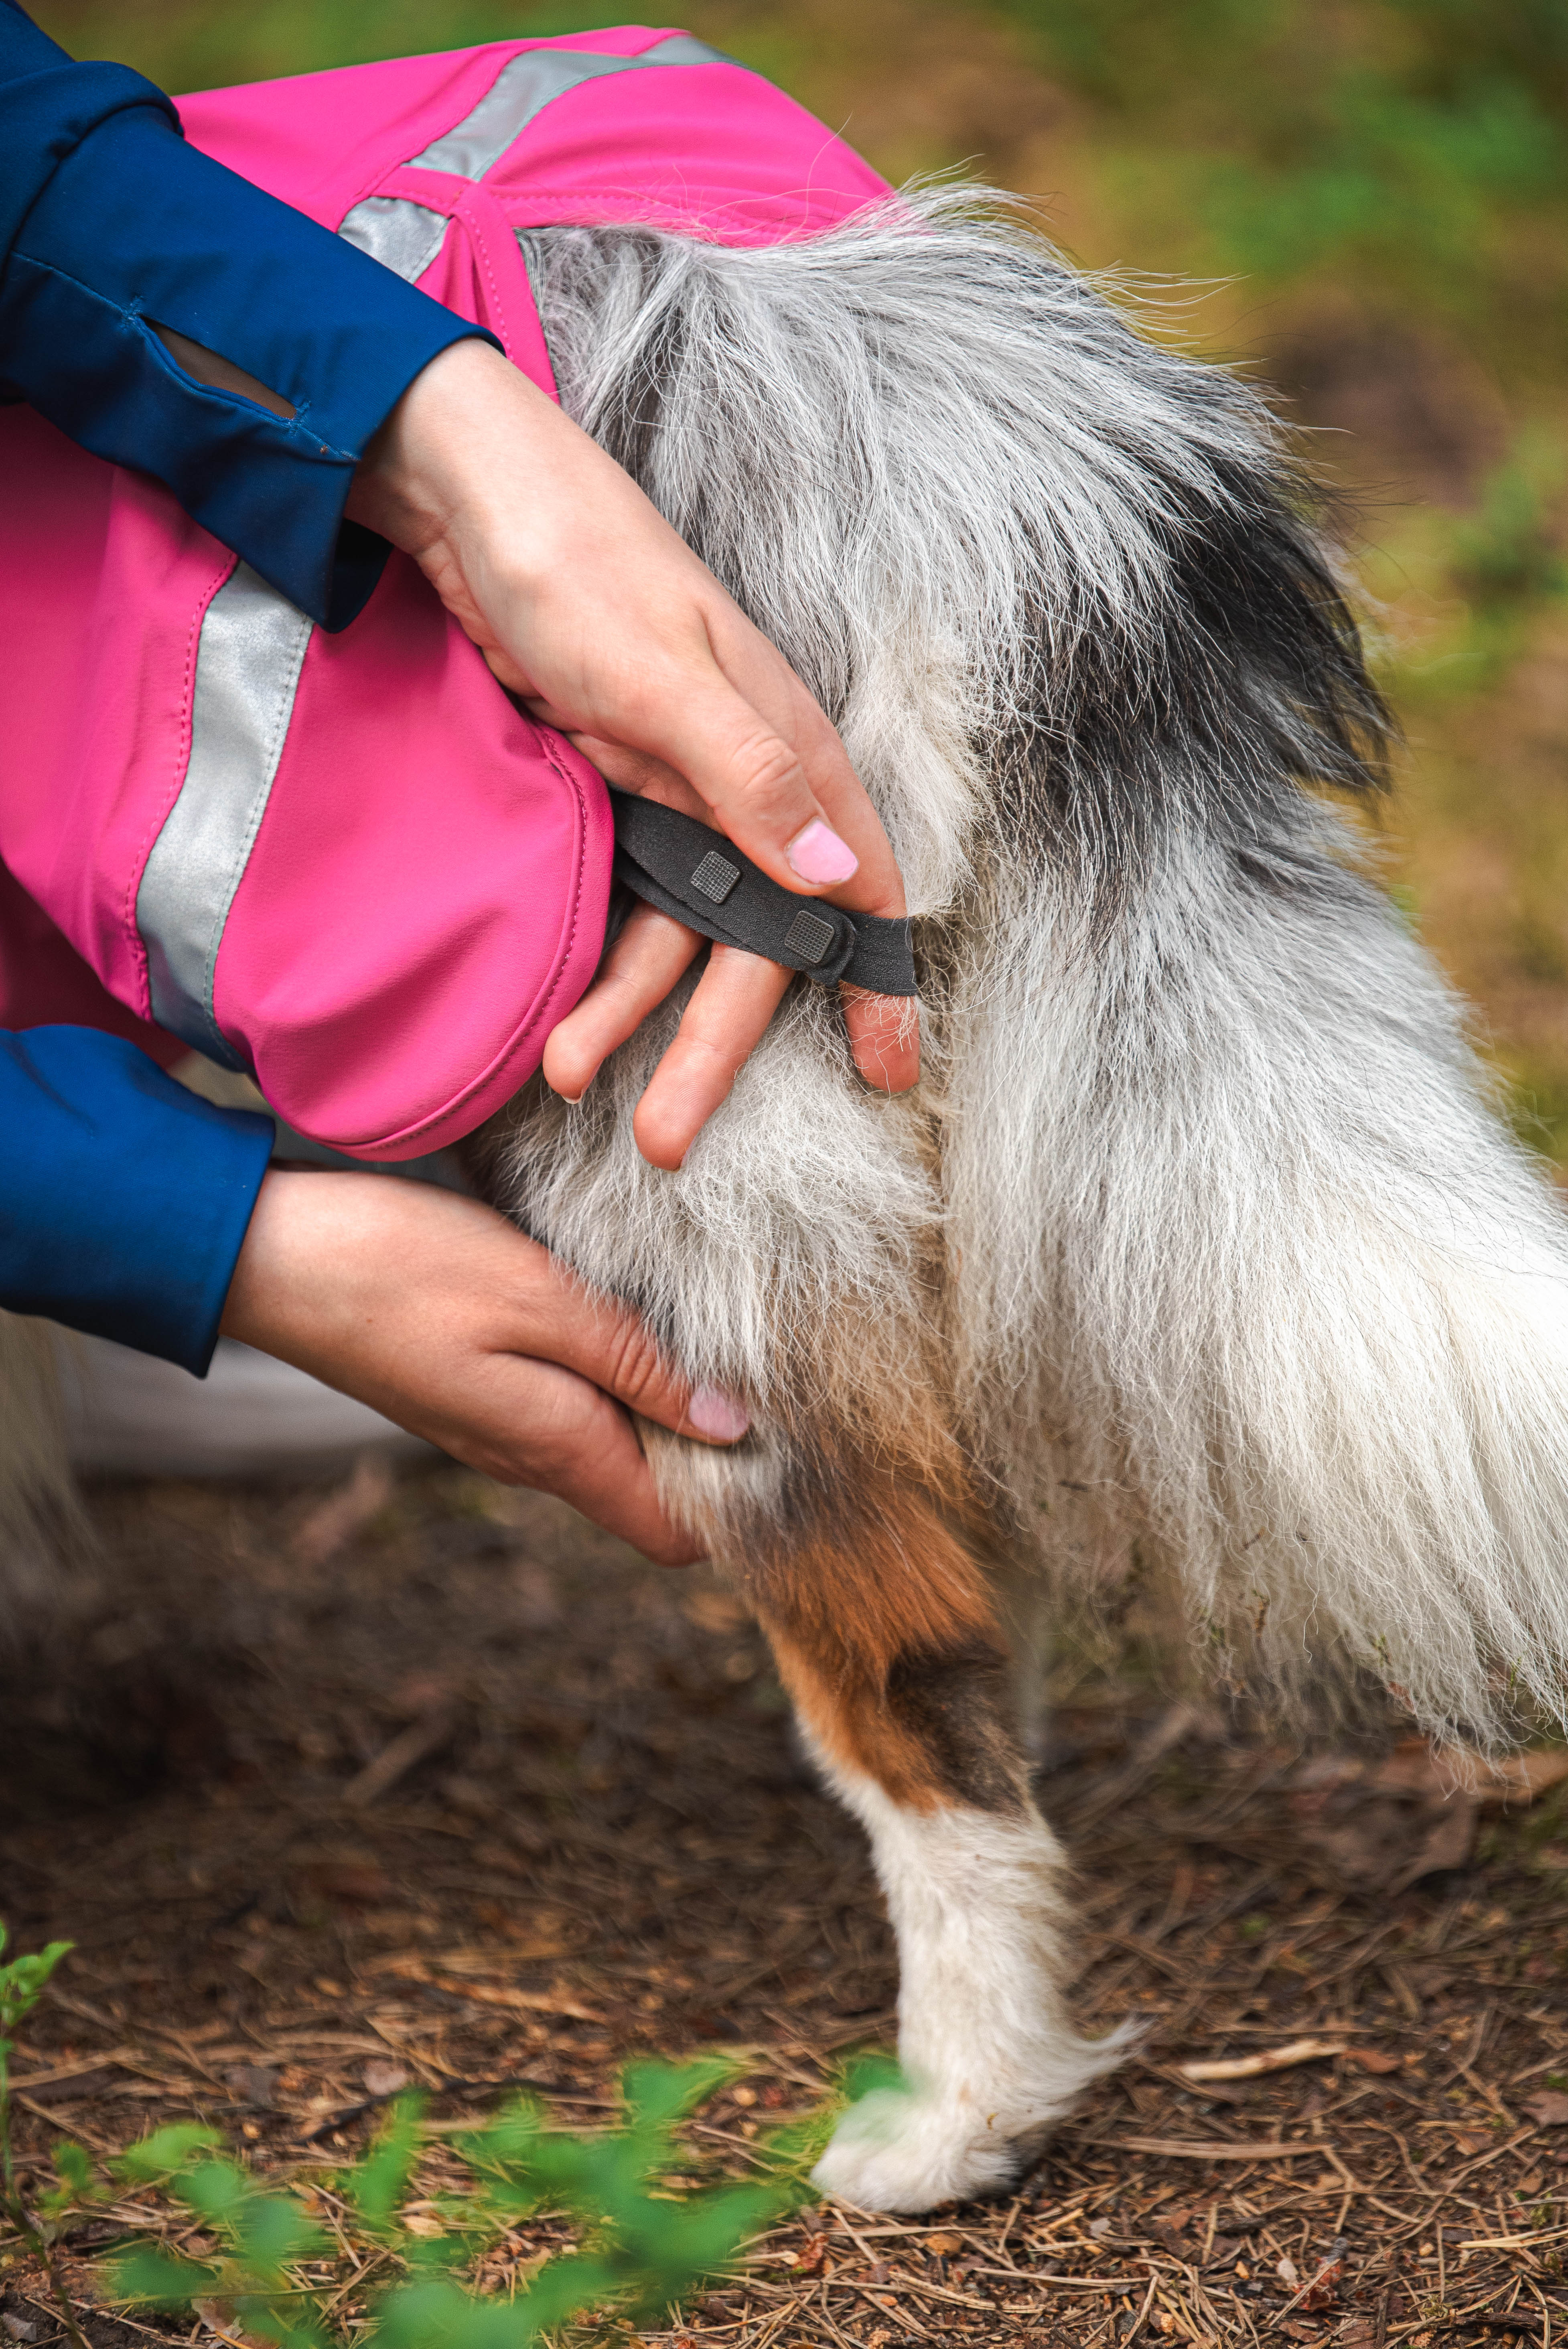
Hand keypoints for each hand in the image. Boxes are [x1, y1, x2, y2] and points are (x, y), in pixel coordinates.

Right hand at [220, 1171, 746, 1563]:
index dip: (739, 1503)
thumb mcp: (537, 1298)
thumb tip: (730, 1423)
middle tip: (765, 1361)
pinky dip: (609, 1375)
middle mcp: (530, 1458)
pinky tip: (624, 1311)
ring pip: (610, 1444)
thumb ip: (634, 1362)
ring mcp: (496, 1428)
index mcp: (557, 1447)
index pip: (674, 1533)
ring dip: (658, 1401)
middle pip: (651, 1490)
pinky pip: (566, 1406)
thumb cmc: (402, 1267)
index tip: (792, 1437)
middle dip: (712, 1447)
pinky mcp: (473, 1391)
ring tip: (703, 1327)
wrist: (273, 1256)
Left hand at [347, 338, 918, 1167]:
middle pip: (751, 938)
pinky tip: (557, 1019)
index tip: (889, 1071)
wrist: (469, 502)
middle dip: (717, 1042)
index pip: (858, 885)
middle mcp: (741, 785)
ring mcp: (670, 794)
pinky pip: (616, 906)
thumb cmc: (577, 566)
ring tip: (573, 1082)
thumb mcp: (664, 674)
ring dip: (629, 1015)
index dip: (875, 981)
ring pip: (671, 935)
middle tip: (670, 1140)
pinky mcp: (607, 795)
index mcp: (784, 750)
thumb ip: (753, 778)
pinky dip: (593, 965)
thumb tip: (843, 880)